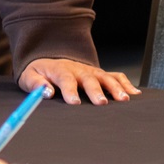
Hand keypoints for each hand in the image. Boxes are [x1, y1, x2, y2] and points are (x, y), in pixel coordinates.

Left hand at [20, 58, 140, 105]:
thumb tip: (46, 92)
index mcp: (60, 70)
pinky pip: (116, 76)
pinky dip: (126, 84)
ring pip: (105, 77)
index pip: (65, 79)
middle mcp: (78, 69)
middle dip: (96, 91)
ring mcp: (91, 71)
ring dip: (116, 87)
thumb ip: (35, 84)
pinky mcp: (100, 75)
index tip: (75, 102)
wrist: (50, 60)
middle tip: (102, 103)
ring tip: (124, 100)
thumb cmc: (40, 73)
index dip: (70, 90)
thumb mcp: (29, 76)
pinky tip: (134, 94)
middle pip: (89, 79)